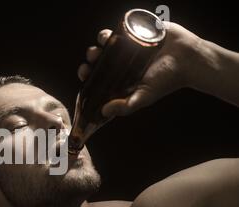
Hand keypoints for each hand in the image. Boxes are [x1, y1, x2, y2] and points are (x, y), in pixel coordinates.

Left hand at [78, 22, 204, 117]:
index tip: (84, 71)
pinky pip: (120, 28)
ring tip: (102, 42)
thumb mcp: (144, 97)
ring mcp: (128, 46)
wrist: (189, 59)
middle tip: (93, 56)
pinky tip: (111, 33)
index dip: (87, 73)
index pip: (97, 76)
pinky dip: (113, 30)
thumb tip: (103, 111)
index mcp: (119, 78)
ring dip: (100, 41)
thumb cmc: (167, 80)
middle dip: (91, 57)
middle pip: (98, 58)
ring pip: (106, 42)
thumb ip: (125, 106)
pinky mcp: (137, 32)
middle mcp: (121, 63)